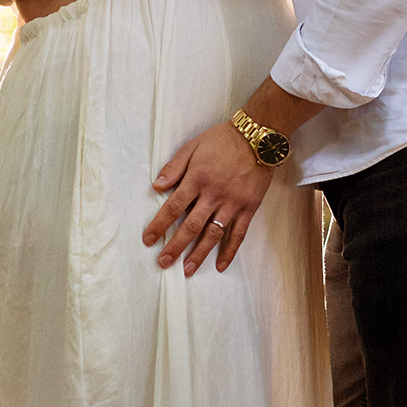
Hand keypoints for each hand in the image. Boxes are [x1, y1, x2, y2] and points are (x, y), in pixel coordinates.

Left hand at [143, 122, 275, 274]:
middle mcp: (213, 194)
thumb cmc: (223, 139)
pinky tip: (220, 265)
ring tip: (187, 270)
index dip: (159, 225)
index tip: (148, 240)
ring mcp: (232, 203)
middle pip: (191, 226)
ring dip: (199, 254)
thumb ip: (174, 167)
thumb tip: (156, 186)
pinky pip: (238, 233)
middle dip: (175, 246)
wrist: (258, 136)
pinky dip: (230, 251)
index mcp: (197, 178)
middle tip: (163, 262)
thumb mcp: (193, 146)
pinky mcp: (249, 207)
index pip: (173, 207)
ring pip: (213, 233)